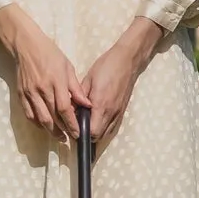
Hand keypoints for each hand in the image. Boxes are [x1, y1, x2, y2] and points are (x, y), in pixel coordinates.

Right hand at [0, 4, 87, 138]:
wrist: (26, 45)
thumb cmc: (50, 54)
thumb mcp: (68, 67)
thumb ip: (76, 88)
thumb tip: (87, 104)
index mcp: (56, 81)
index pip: (65, 108)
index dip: (71, 123)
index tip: (78, 133)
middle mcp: (42, 89)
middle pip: (53, 117)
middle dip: (63, 131)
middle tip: (72, 138)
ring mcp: (30, 93)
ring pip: (40, 119)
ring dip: (51, 131)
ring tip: (60, 137)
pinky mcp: (21, 95)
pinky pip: (29, 114)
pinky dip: (37, 124)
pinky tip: (45, 127)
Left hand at [81, 17, 162, 141]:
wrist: (127, 60)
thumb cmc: (106, 66)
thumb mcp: (88, 79)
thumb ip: (79, 97)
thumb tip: (71, 110)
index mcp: (101, 104)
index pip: (92, 131)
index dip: (81, 133)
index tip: (73, 127)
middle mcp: (111, 112)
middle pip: (98, 137)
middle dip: (87, 135)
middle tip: (78, 126)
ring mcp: (118, 113)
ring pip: (106, 134)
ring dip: (96, 132)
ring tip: (87, 123)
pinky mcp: (122, 111)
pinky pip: (112, 127)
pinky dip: (104, 128)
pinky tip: (97, 119)